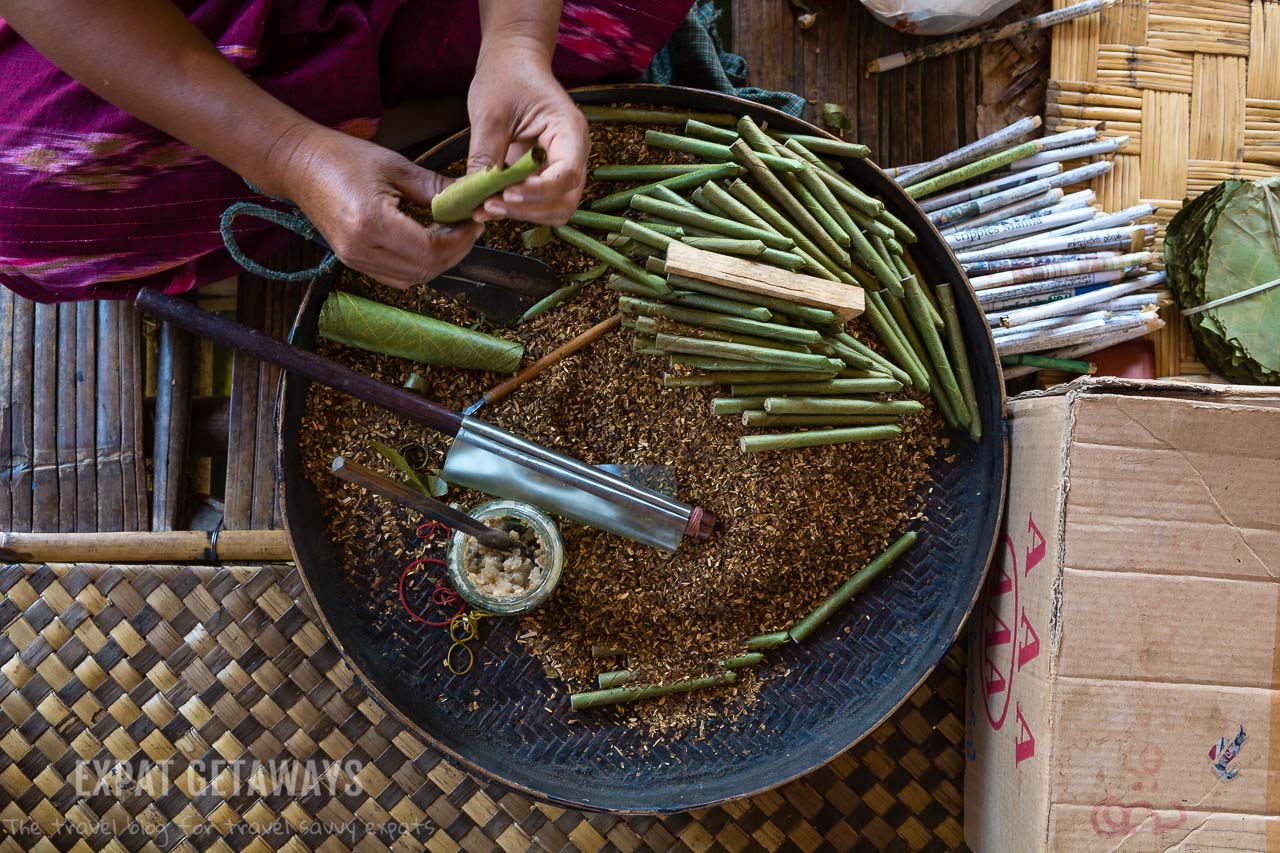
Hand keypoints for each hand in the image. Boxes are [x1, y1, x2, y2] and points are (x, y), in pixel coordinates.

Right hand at [278, 125, 483, 288]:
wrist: (298, 165)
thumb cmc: (342, 157)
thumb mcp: (395, 166)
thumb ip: (436, 188)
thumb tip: (471, 198)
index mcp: (371, 223)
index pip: (430, 250)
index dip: (460, 241)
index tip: (474, 222)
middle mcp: (360, 249)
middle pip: (425, 269)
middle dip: (455, 251)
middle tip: (469, 227)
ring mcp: (354, 260)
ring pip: (413, 278)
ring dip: (439, 260)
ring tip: (452, 233)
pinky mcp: (352, 262)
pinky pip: (396, 276)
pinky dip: (419, 264)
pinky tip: (429, 241)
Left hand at [466, 46, 587, 224]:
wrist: (511, 63)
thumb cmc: (505, 77)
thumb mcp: (490, 113)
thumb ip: (485, 155)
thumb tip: (474, 195)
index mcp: (569, 131)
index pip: (566, 175)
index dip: (538, 192)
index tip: (506, 195)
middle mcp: (573, 154)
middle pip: (565, 200)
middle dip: (529, 210)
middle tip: (489, 206)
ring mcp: (562, 167)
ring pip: (555, 209)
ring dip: (523, 215)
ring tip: (486, 208)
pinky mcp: (546, 175)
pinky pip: (540, 203)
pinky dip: (517, 210)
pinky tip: (490, 204)